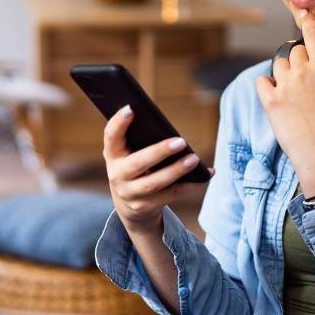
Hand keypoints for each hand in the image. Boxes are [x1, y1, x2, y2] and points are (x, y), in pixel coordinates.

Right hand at [103, 105, 208, 236]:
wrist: (129, 205)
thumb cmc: (135, 168)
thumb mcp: (130, 154)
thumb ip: (140, 140)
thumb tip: (169, 130)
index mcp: (113, 155)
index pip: (111, 137)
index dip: (118, 123)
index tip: (131, 108)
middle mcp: (117, 175)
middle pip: (137, 163)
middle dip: (159, 152)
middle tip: (181, 141)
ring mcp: (130, 194)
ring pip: (154, 183)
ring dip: (176, 170)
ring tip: (194, 159)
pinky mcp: (145, 207)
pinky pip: (170, 195)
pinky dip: (189, 185)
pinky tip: (204, 174)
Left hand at [254, 10, 314, 196]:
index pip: (312, 34)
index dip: (308, 21)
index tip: (303, 13)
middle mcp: (303, 73)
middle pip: (296, 50)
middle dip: (303, 59)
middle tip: (310, 80)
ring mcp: (284, 87)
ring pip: (280, 64)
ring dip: (287, 72)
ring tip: (298, 93)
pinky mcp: (270, 102)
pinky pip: (262, 80)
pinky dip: (269, 83)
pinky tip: (279, 94)